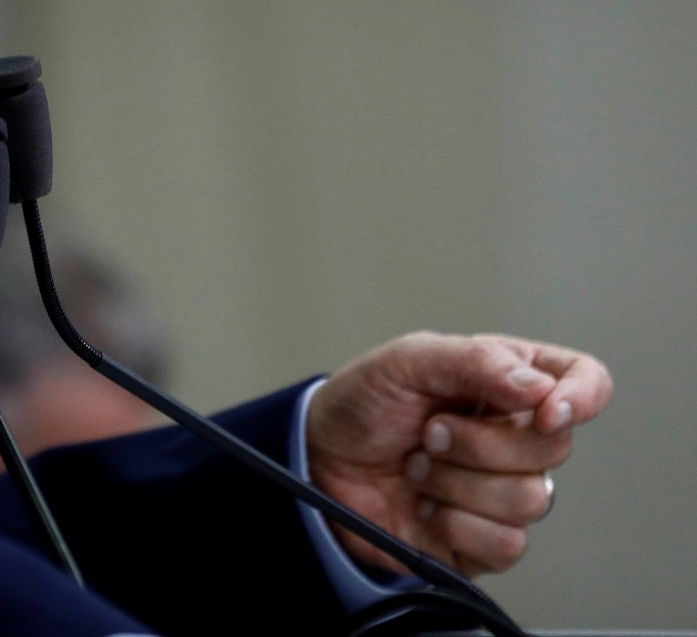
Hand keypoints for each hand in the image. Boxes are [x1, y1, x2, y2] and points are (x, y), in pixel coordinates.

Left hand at [305, 331, 611, 576]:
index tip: (544, 408)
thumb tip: (536, 386)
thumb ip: (472, 361)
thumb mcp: (405, 361)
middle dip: (479, 440)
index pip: (584, 382)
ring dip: (457, 482)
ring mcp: (503, 489)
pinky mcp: (486, 539)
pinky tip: (425, 505)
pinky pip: (505, 542)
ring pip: (531, 498)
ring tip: (418, 467)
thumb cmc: (362, 404)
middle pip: (555, 447)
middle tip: (428, 431)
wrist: (318, 459)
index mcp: (509, 382)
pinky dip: (454, 522)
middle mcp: (515, 436)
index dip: (580, 397)